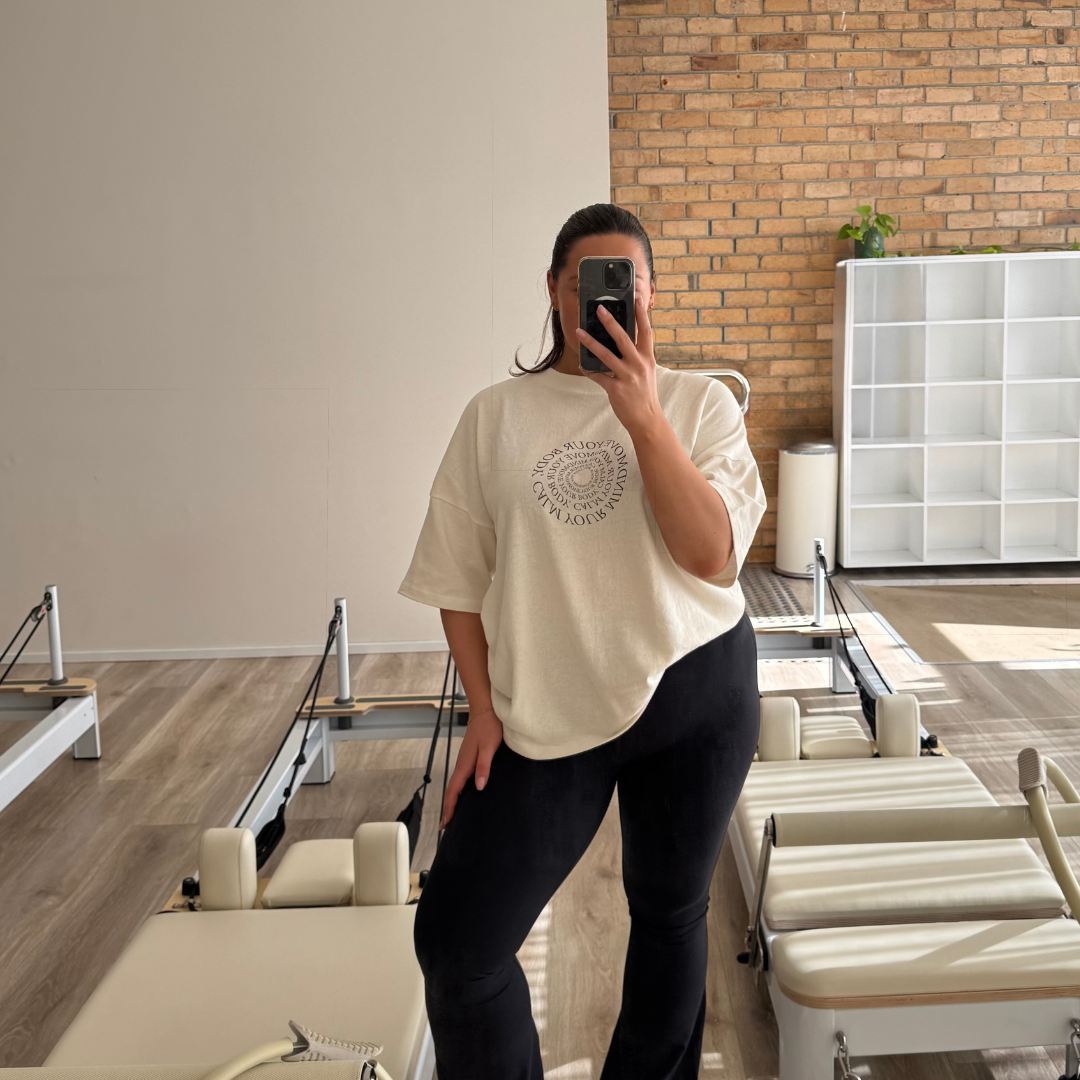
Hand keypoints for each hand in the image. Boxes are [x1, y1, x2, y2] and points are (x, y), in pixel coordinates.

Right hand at [439, 706, 502, 829]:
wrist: (486, 710)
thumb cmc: (489, 727)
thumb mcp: (489, 747)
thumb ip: (484, 766)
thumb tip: (478, 787)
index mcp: (465, 764)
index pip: (454, 790)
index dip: (449, 807)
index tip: (445, 823)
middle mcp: (462, 764)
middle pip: (453, 790)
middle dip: (449, 807)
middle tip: (447, 825)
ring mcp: (465, 761)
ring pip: (457, 784)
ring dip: (454, 799)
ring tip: (455, 814)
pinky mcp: (470, 757)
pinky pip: (462, 778)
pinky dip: (460, 789)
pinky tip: (467, 793)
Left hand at [574, 293, 664, 437]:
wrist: (647, 420)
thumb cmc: (645, 395)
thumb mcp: (646, 372)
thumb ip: (636, 357)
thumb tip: (622, 342)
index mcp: (648, 359)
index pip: (646, 332)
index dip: (642, 314)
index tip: (637, 298)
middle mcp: (638, 365)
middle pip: (623, 338)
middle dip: (610, 321)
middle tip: (599, 308)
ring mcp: (627, 377)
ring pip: (606, 355)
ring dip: (590, 342)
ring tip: (579, 331)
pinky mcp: (616, 389)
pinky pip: (598, 376)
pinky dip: (588, 370)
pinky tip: (581, 365)